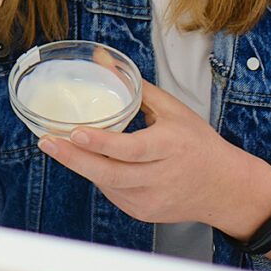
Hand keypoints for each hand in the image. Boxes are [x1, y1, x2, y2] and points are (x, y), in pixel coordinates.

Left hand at [36, 78, 270, 232]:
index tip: (75, 132)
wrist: (224, 188)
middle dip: (74, 158)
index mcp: (170, 148)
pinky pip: (113, 194)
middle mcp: (160, 177)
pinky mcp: (144, 213)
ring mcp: (151, 200)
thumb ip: (134, 85)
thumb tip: (101, 58)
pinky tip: (90, 161)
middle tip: (46, 142)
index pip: (130, 149)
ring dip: (81, 165)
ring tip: (57, 146)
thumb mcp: (173, 110)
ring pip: (107, 185)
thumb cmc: (198, 144)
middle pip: (110, 173)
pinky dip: (99, 177)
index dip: (101, 143)